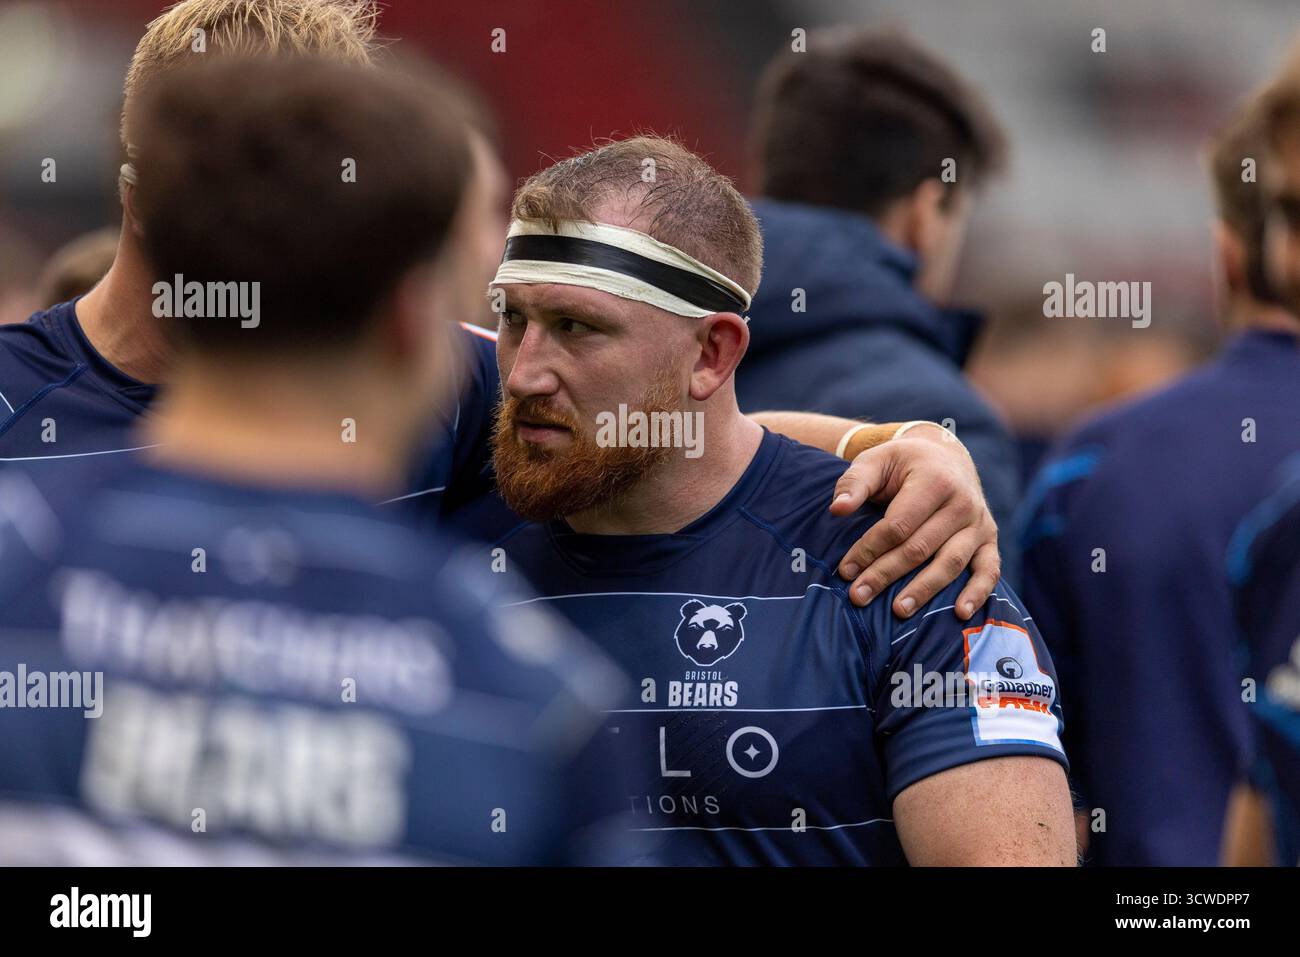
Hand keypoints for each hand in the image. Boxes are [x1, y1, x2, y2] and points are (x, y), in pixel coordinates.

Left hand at [829, 424, 998, 618]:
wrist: (945, 457)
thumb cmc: (902, 464)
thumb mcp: (876, 461)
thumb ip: (855, 482)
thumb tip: (837, 509)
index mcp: (934, 481)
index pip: (898, 525)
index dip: (870, 549)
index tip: (845, 570)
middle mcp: (962, 502)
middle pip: (920, 547)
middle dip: (886, 574)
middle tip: (858, 596)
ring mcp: (979, 523)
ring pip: (951, 562)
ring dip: (924, 590)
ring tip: (898, 611)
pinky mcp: (988, 540)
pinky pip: (989, 569)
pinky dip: (978, 593)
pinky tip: (961, 614)